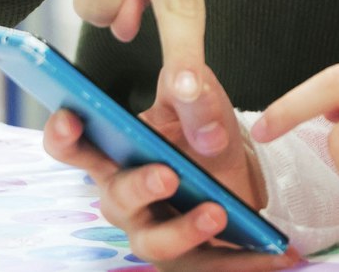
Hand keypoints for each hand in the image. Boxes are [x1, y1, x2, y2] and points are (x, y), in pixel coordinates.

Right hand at [42, 69, 295, 270]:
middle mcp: (123, 197)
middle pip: (116, 199)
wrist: (236, 170)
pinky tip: (275, 252)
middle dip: (139, 187)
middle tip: (167, 174)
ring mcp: (150, 232)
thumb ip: (195, 94)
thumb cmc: (202, 131)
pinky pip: (206, 266)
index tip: (72, 120)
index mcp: (116, 153)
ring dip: (183, 230)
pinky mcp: (184, 259)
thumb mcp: (205, 102)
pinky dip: (242, 260)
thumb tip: (189, 84)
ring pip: (153, 242)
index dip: (64, 135)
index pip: (75, 146)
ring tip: (217, 213)